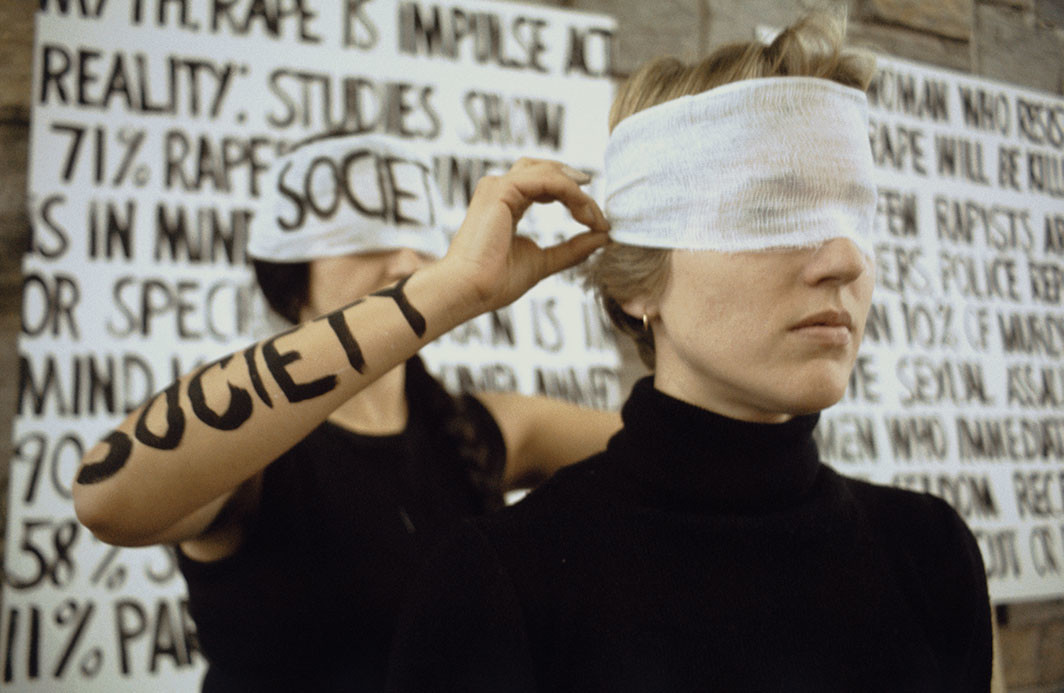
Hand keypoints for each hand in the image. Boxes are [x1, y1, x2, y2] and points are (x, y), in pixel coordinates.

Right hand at [443, 158, 609, 311]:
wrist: (470, 291)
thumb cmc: (496, 282)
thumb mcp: (544, 262)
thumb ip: (572, 249)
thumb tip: (603, 238)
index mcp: (507, 203)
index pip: (546, 184)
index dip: (576, 198)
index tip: (599, 224)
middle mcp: (500, 189)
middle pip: (548, 169)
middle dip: (578, 187)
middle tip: (599, 216)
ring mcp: (499, 186)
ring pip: (550, 172)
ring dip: (579, 193)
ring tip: (594, 219)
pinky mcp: (502, 190)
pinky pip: (547, 180)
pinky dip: (571, 193)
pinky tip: (584, 214)